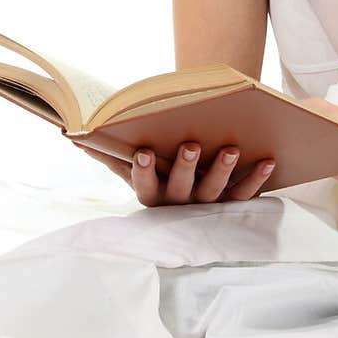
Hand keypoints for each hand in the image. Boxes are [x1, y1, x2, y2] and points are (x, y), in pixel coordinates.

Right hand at [72, 138, 276, 205]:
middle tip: (192, 144)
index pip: (144, 186)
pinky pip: (246, 194)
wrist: (191, 191)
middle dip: (187, 167)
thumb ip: (104, 152)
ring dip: (224, 170)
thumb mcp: (130, 168)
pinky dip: (257, 179)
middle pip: (182, 189)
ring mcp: (207, 206)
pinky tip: (268, 160)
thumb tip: (69, 132)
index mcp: (153, 194)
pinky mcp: (233, 204)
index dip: (143, 171)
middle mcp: (179, 204)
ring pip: (216, 192)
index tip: (143, 151)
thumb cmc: (157, 171)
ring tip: (233, 149)